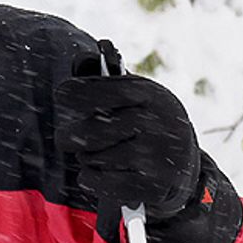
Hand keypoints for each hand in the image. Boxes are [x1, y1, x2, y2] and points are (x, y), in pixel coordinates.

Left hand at [54, 68, 200, 220]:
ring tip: (106, 156)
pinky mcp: (156, 185)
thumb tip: (83, 58)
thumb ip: (103, 80)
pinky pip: (100, 182)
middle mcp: (159, 121)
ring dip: (89, 160)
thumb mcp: (132, 97)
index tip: (62, 94)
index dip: (76, 92)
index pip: (103, 90)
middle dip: (70, 137)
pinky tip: (107, 175)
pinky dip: (94, 181)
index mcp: (149, 94)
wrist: (180, 168)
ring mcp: (160, 154)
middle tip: (68, 139)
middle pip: (88, 132)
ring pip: (92, 158)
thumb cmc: (142, 126)